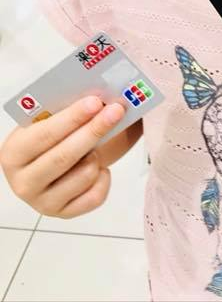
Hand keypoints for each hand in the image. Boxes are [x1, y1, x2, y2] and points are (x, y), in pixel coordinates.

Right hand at [0, 95, 124, 217]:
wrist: (54, 159)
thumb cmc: (53, 135)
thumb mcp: (49, 118)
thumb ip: (66, 108)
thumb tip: (98, 98)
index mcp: (13, 152)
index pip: (44, 135)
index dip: (72, 118)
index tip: (95, 102)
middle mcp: (23, 182)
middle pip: (64, 156)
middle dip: (93, 130)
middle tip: (116, 111)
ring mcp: (42, 203)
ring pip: (83, 175)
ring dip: (97, 155)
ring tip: (96, 146)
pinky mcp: (64, 214)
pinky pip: (95, 196)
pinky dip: (104, 177)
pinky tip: (99, 167)